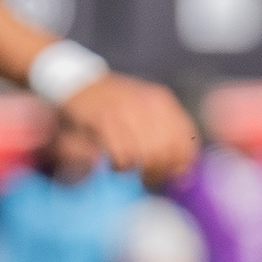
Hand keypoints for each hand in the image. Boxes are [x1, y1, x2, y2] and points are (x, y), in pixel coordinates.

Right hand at [66, 72, 200, 183]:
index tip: (176, 176)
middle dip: (162, 170)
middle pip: (170, 150)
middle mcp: (148, 104)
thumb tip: (183, 172)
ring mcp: (126, 112)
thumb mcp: (142, 109)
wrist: (75, 82)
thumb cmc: (111, 103)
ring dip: (142, 170)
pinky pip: (124, 155)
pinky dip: (121, 166)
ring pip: (150, 154)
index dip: (184, 162)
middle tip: (149, 179)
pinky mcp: (104, 122)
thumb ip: (164, 134)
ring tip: (131, 170)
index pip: (187, 138)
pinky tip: (115, 164)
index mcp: (162, 101)